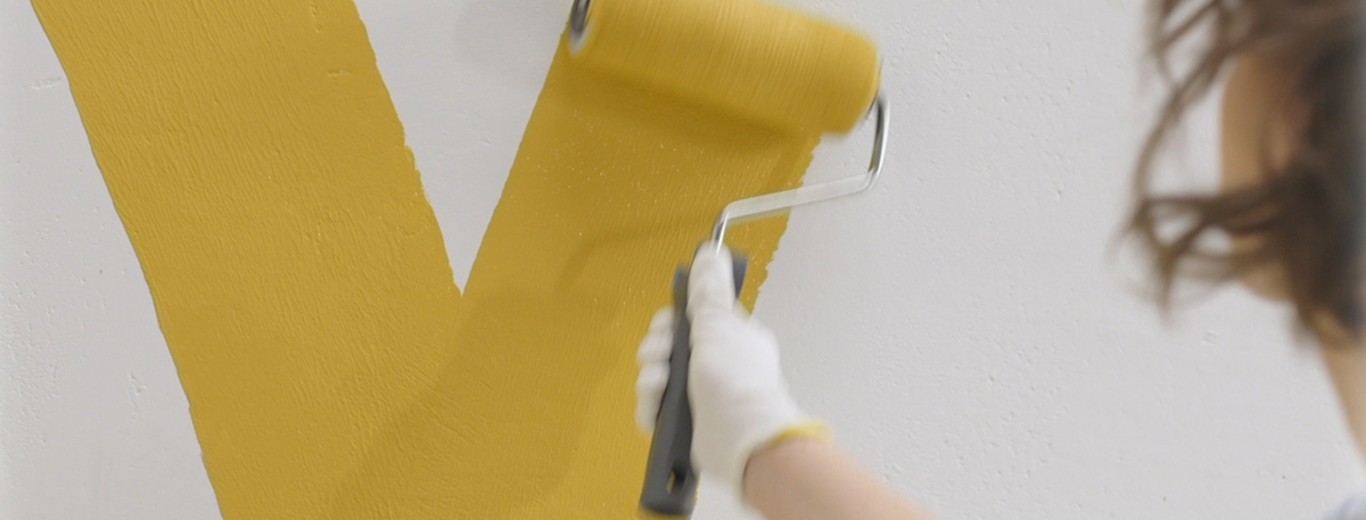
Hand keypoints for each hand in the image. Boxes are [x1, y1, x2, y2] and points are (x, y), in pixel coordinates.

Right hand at [636, 244, 816, 492]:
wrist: (742, 441)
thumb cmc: (735, 380)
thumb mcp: (719, 327)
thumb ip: (708, 292)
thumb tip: (711, 251)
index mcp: (730, 339)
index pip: (691, 320)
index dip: (671, 322)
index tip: (668, 327)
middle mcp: (716, 365)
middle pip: (668, 347)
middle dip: (656, 350)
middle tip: (662, 357)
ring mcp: (701, 395)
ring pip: (658, 378)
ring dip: (651, 379)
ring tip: (660, 385)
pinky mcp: (686, 423)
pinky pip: (656, 408)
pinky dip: (651, 407)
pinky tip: (655, 409)